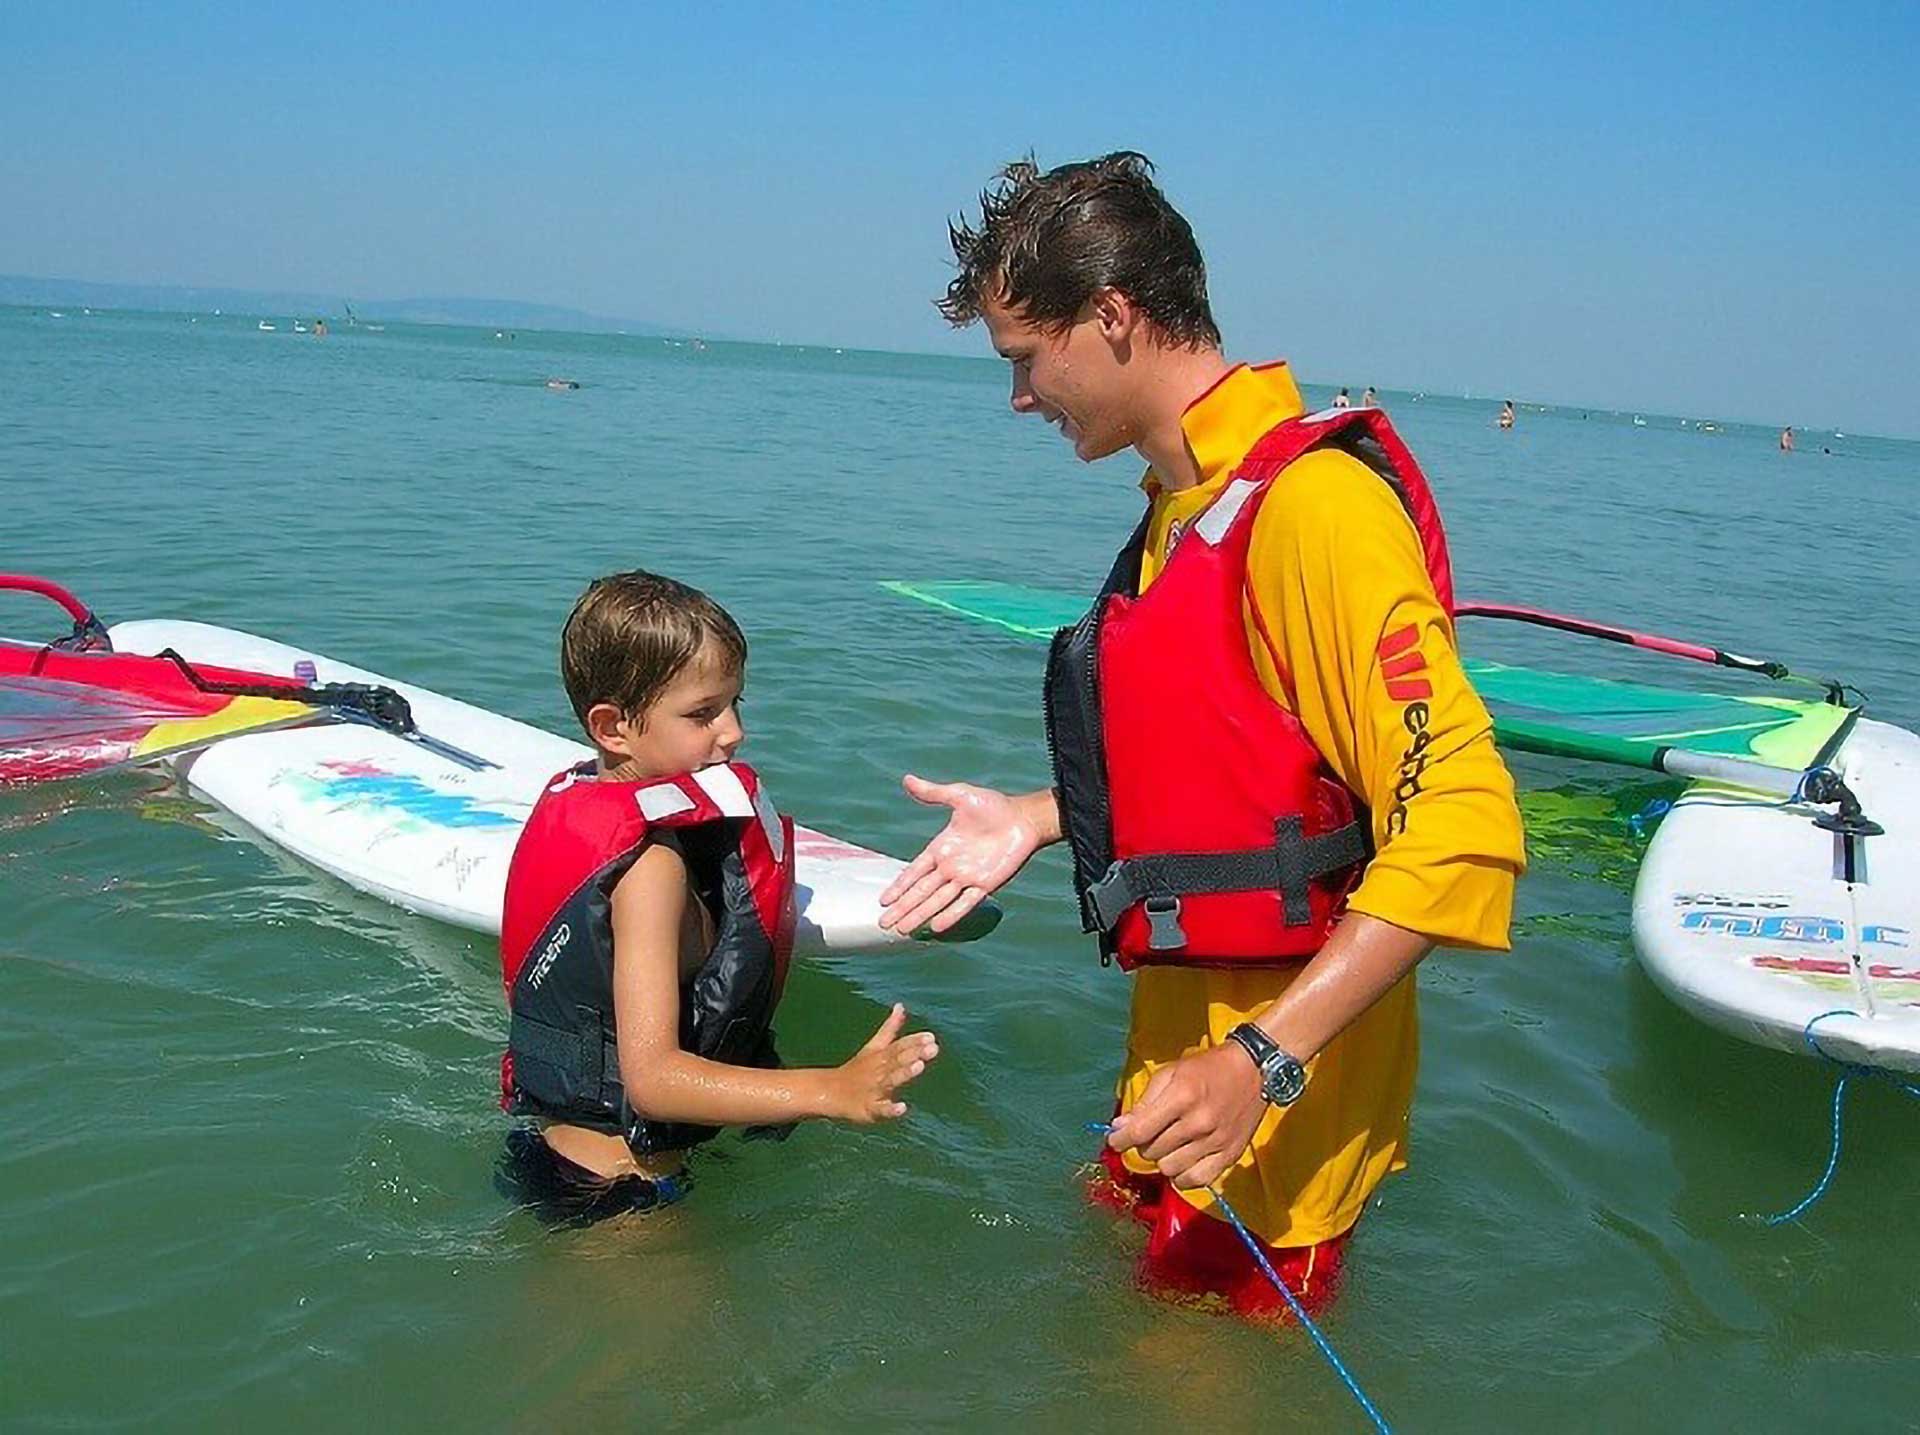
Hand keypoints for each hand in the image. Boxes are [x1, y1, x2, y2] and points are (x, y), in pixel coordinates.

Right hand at [829, 1003, 938, 1123]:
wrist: (831, 1092)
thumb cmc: (859, 1069)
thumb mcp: (874, 1046)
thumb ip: (890, 1027)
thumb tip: (901, 1005)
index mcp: (882, 1055)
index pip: (900, 1046)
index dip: (915, 1041)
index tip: (931, 1037)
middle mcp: (880, 1070)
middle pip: (898, 1060)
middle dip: (914, 1054)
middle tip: (933, 1048)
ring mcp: (875, 1089)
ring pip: (891, 1080)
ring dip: (905, 1073)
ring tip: (919, 1066)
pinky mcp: (870, 1108)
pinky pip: (881, 1110)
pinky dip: (890, 1110)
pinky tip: (902, 1108)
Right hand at [877, 775, 1043, 933]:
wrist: (1024, 818)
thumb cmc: (994, 806)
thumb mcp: (960, 796)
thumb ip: (934, 793)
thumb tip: (907, 779)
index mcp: (941, 848)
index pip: (914, 871)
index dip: (899, 886)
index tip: (883, 900)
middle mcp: (950, 866)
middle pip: (921, 891)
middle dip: (902, 907)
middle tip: (883, 924)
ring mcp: (967, 877)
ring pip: (937, 901)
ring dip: (920, 915)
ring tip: (902, 930)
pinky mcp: (985, 885)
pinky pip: (965, 903)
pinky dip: (951, 914)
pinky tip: (936, 927)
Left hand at [1105, 1042, 1266, 1189]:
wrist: (1253, 1070)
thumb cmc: (1207, 1068)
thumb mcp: (1171, 1073)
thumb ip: (1144, 1101)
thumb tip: (1120, 1128)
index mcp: (1182, 1097)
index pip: (1140, 1131)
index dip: (1119, 1140)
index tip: (1115, 1140)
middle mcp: (1199, 1122)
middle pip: (1152, 1151)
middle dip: (1143, 1144)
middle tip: (1150, 1132)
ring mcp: (1216, 1142)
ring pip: (1169, 1169)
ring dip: (1162, 1159)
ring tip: (1169, 1145)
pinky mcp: (1230, 1155)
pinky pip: (1196, 1181)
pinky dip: (1183, 1176)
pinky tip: (1182, 1161)